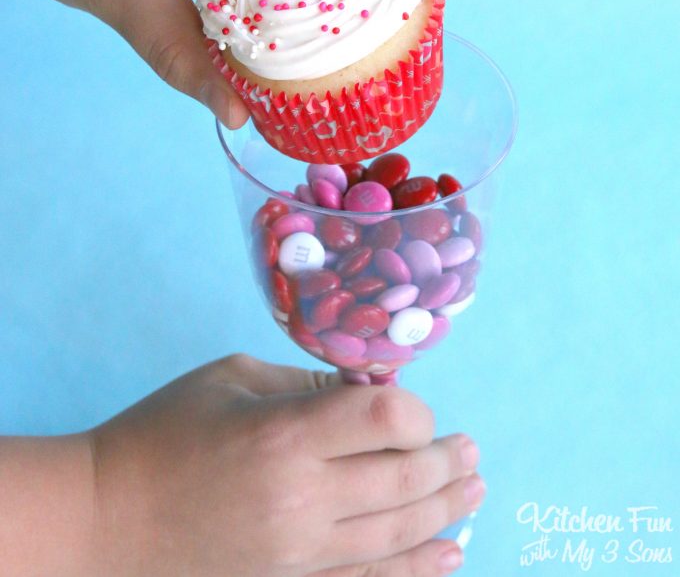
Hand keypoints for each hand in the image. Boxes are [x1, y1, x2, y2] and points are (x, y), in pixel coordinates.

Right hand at [89, 353, 483, 575]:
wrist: (106, 517)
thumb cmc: (165, 429)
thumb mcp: (232, 378)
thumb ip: (306, 383)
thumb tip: (368, 389)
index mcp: (284, 434)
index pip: (388, 420)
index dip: (414, 410)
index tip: (407, 407)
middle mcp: (302, 497)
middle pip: (405, 479)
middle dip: (447, 461)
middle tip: (470, 448)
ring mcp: (298, 552)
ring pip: (399, 534)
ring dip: (447, 510)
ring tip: (475, 488)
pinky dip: (417, 569)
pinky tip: (451, 554)